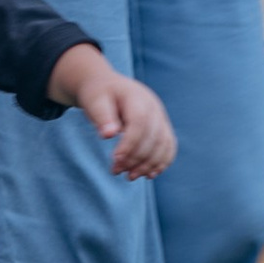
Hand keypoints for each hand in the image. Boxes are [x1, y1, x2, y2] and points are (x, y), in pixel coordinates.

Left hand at [49, 45, 176, 178]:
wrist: (108, 86)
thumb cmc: (99, 94)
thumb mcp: (94, 101)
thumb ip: (101, 116)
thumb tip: (109, 135)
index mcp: (136, 96)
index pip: (139, 122)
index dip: (129, 143)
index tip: (115, 160)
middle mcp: (154, 106)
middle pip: (153, 136)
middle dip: (136, 158)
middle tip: (116, 171)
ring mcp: (161, 116)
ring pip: (164, 144)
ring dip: (149, 164)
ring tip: (130, 176)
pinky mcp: (162, 126)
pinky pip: (169, 146)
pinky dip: (162, 162)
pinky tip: (148, 175)